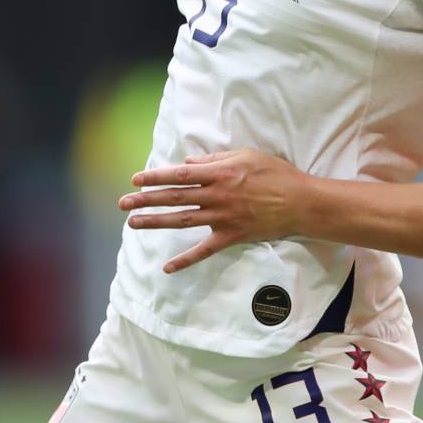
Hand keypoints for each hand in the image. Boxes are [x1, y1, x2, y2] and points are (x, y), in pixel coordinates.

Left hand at [120, 149, 307, 273]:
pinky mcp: (231, 236)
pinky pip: (204, 250)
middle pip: (174, 197)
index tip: (136, 180)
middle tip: (123, 203)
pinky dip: (185, 260)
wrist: (299, 202)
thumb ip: (215, 158)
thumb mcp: (246, 155)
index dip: (155, 177)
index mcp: (219, 173)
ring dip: (156, 222)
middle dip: (146, 199)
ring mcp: (222, 218)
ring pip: (182, 220)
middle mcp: (216, 195)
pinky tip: (167, 267)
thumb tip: (188, 162)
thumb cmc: (275, 173)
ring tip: (133, 223)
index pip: (179, 174)